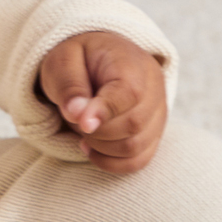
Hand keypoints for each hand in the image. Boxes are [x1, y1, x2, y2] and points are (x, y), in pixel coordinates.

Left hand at [36, 31, 166, 173]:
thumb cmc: (78, 60)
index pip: (130, 93)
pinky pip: (139, 160)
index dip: (106, 112)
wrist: (95, 60)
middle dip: (97, 131)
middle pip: (134, 124)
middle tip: (75, 118)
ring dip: (101, 146)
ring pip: (136, 146)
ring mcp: (158, 112)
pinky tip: (91, 148)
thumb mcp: (62, 61)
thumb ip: (70, 86)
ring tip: (82, 130)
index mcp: (132, 61)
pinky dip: (111, 162)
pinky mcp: (154, 133)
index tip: (82, 124)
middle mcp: (154, 86)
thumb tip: (79, 115)